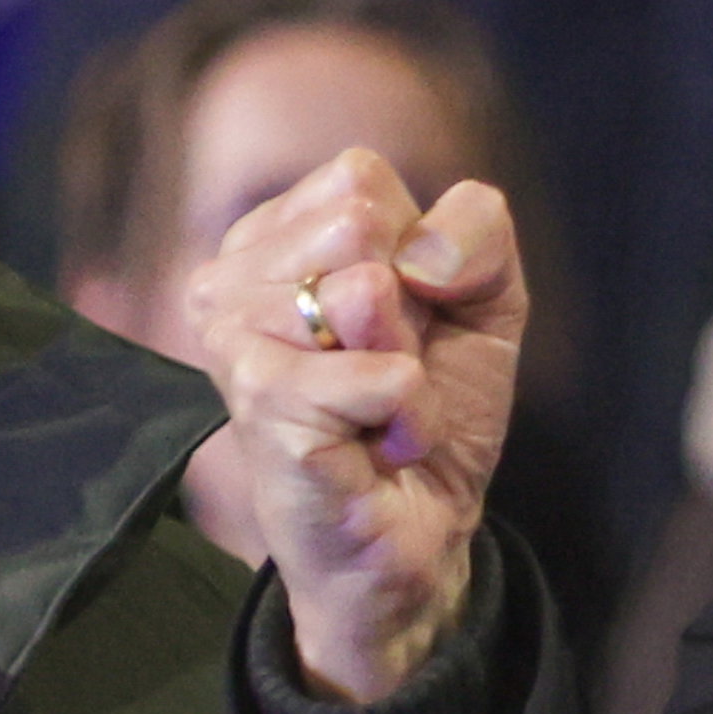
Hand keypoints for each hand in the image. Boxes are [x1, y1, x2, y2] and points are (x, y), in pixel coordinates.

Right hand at [182, 149, 525, 703]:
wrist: (414, 535)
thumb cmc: (426, 414)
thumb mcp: (483, 304)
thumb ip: (478, 235)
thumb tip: (421, 255)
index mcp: (269, 239)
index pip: (359, 177)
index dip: (415, 250)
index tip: (400, 321)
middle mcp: (230, 279)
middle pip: (359, 221)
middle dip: (409, 307)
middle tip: (386, 372)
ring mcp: (233, 338)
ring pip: (369, 291)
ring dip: (407, 369)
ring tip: (375, 412)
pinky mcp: (261, 400)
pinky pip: (386, 374)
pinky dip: (410, 419)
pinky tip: (375, 447)